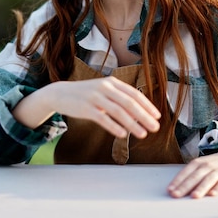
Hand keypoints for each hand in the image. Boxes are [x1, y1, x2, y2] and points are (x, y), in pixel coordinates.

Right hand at [12, 77, 160, 138]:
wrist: (60, 93)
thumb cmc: (86, 94)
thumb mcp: (103, 91)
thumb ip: (119, 99)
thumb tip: (138, 113)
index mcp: (112, 82)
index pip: (134, 94)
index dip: (147, 106)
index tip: (157, 117)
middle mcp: (105, 87)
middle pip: (129, 103)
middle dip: (144, 116)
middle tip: (155, 128)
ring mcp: (95, 97)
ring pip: (118, 111)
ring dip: (133, 124)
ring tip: (143, 134)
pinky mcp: (85, 107)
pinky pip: (103, 118)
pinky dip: (114, 126)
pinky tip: (123, 134)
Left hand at [167, 146, 217, 198]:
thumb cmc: (212, 165)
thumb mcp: (200, 166)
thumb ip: (189, 175)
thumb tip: (175, 188)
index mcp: (197, 163)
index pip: (185, 172)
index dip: (177, 181)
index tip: (170, 190)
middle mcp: (207, 165)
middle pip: (195, 177)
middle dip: (185, 186)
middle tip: (176, 195)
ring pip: (208, 179)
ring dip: (201, 188)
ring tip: (194, 196)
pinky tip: (212, 194)